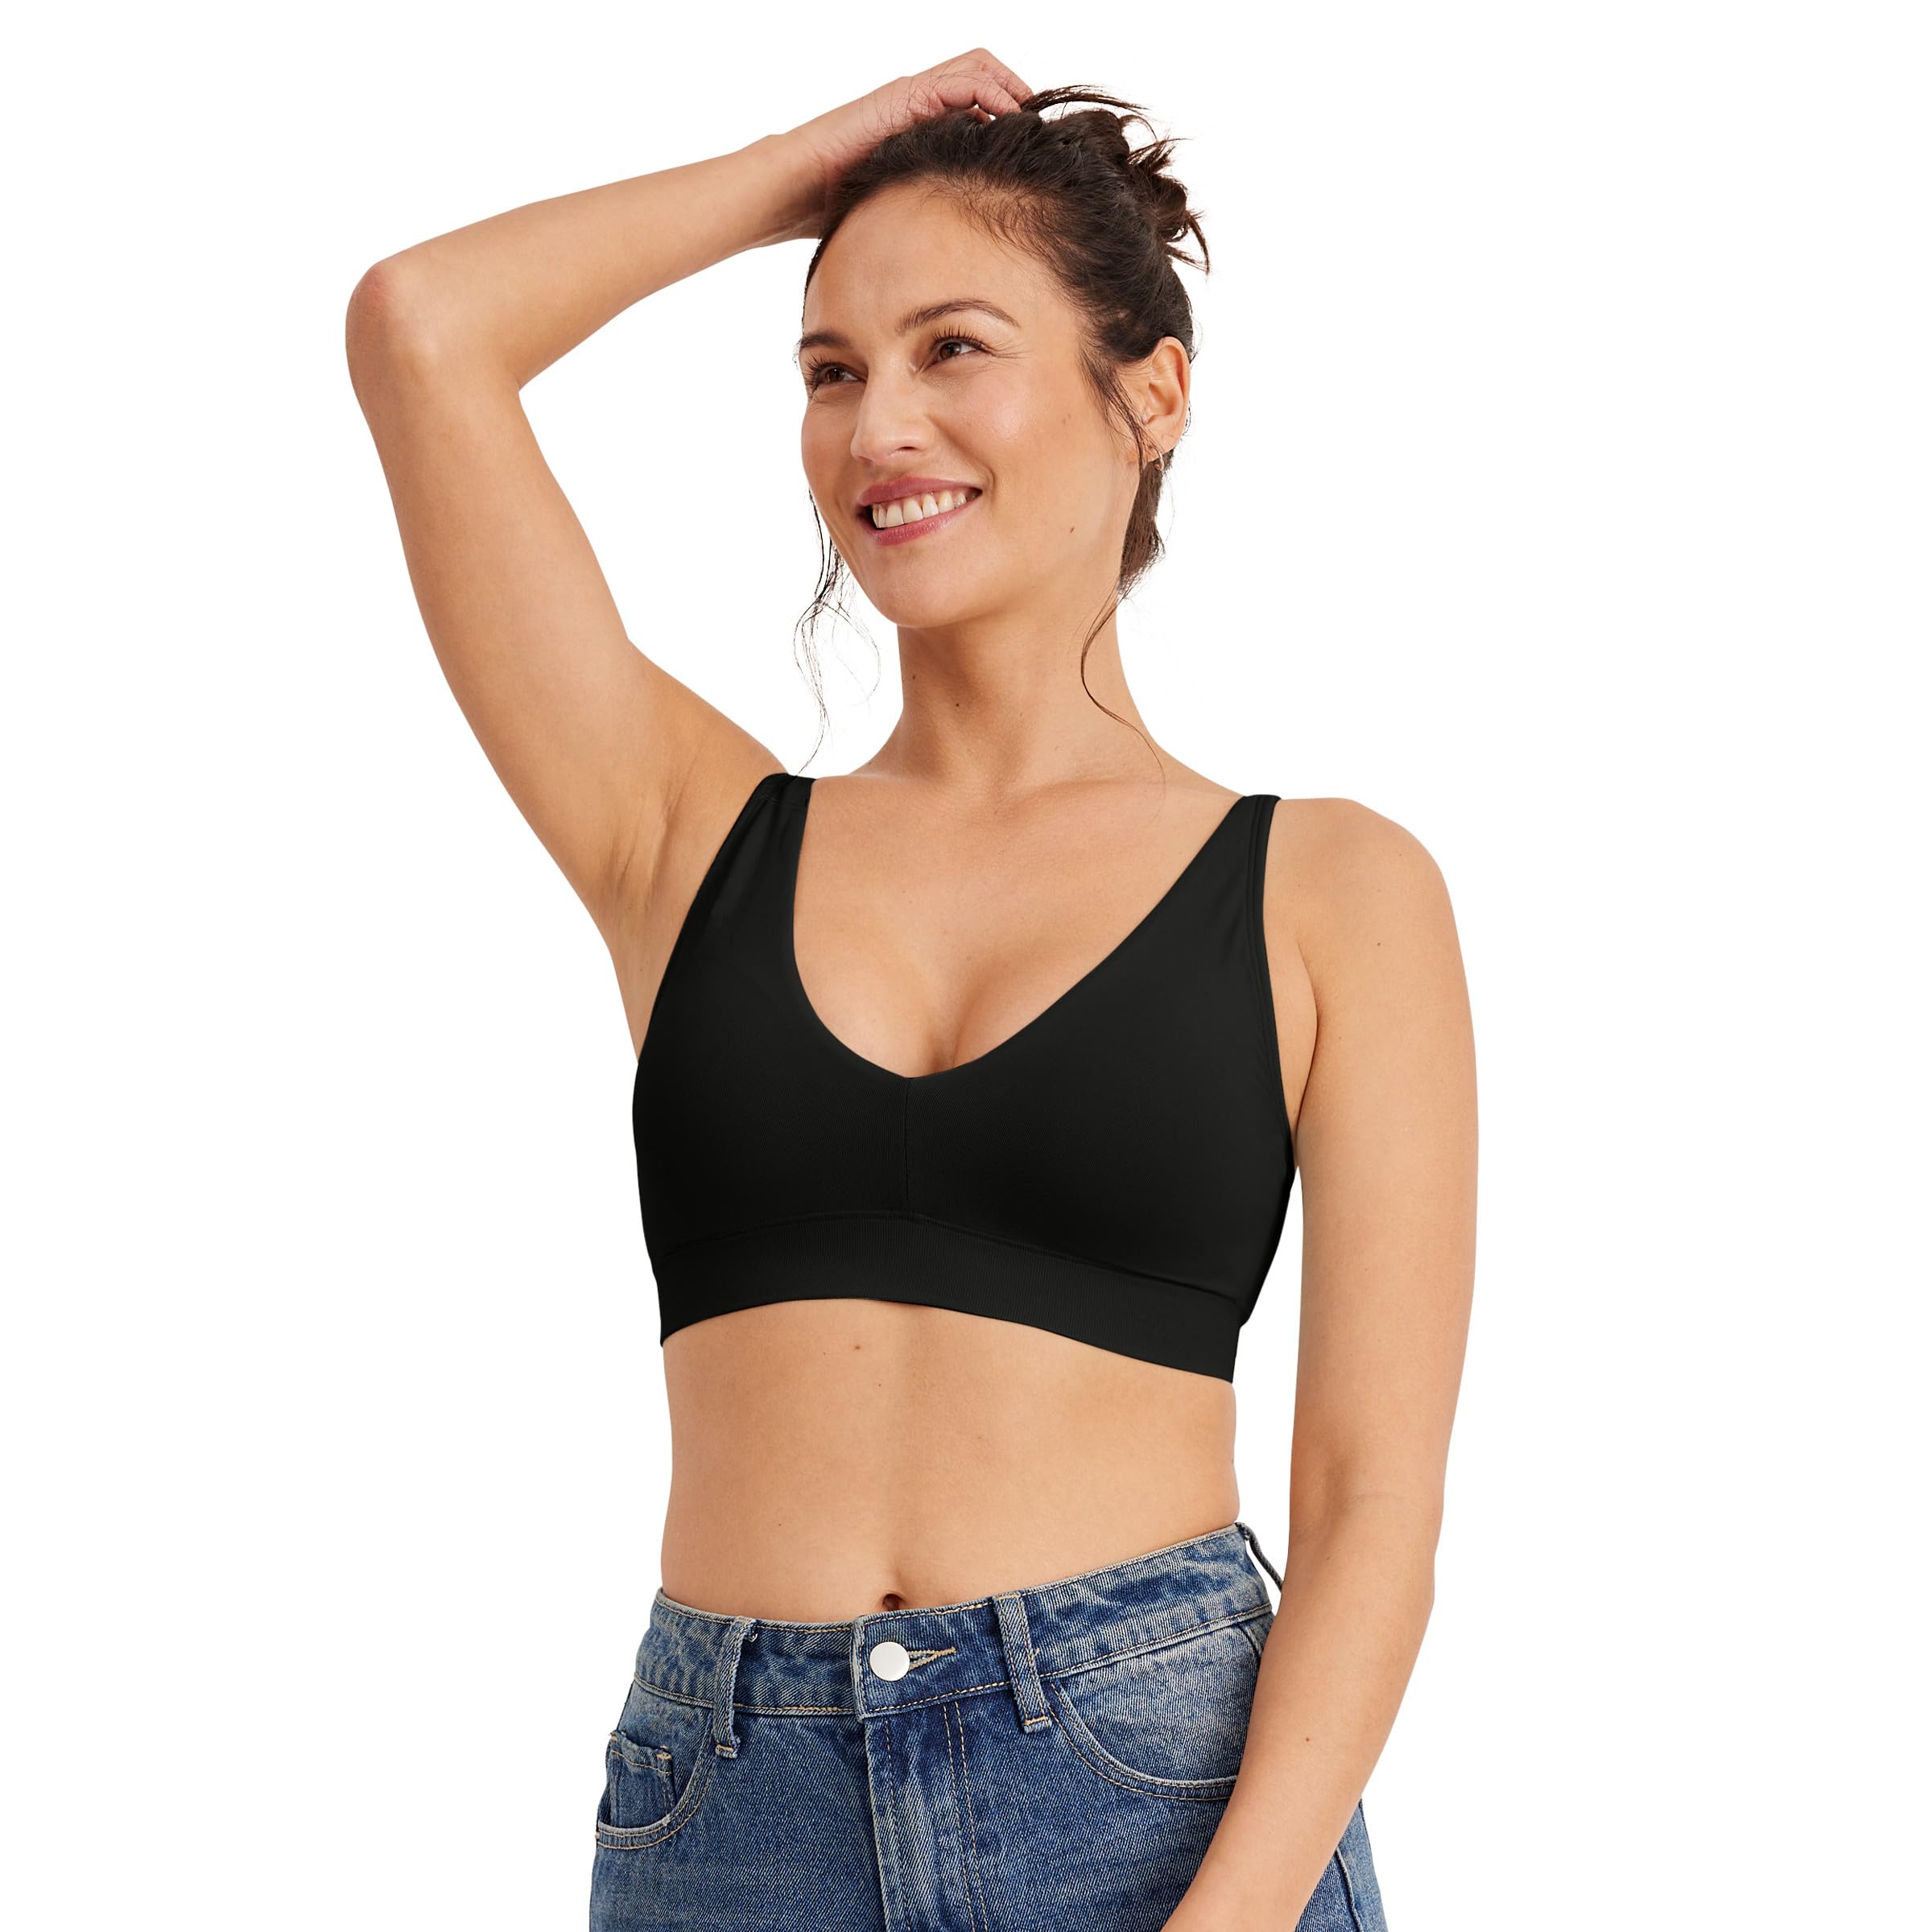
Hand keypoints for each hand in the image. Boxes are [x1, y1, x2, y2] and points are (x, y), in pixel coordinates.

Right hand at [768, 49, 1034, 242]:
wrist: (797, 188)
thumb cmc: (836, 205)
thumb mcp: (898, 206)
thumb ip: (926, 206)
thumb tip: (959, 248)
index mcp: (919, 124)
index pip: (976, 103)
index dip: (1008, 116)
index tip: (1031, 146)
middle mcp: (919, 103)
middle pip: (984, 75)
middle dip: (1017, 94)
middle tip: (1039, 128)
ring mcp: (912, 95)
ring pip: (978, 67)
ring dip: (1011, 87)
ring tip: (1030, 119)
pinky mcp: (905, 97)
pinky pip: (962, 81)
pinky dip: (993, 94)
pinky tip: (1009, 118)